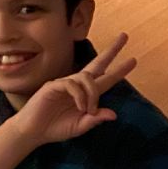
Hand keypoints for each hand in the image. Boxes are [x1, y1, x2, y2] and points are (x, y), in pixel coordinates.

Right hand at [13, 33, 136, 146]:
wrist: (34, 132)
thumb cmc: (55, 128)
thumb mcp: (80, 126)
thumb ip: (95, 120)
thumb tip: (113, 114)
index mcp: (85, 94)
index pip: (105, 78)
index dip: (119, 70)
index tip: (133, 60)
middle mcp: (76, 85)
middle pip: (97, 64)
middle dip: (111, 51)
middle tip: (125, 36)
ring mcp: (64, 84)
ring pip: (86, 78)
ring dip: (93, 93)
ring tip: (89, 110)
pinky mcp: (53, 86)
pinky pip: (71, 84)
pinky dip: (79, 96)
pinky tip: (80, 107)